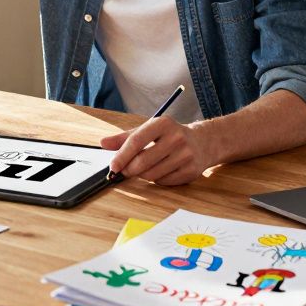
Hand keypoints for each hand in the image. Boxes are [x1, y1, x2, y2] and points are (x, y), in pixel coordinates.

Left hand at [100, 117, 217, 185]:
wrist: (202, 142)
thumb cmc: (169, 135)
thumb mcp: (148, 130)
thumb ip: (124, 137)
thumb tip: (103, 143)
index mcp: (163, 123)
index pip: (137, 141)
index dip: (122, 156)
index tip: (113, 166)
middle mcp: (176, 138)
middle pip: (143, 161)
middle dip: (129, 169)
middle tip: (125, 171)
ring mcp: (186, 155)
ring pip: (152, 175)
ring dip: (142, 175)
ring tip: (145, 168)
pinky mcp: (191, 171)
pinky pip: (163, 182)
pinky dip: (157, 180)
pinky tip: (161, 170)